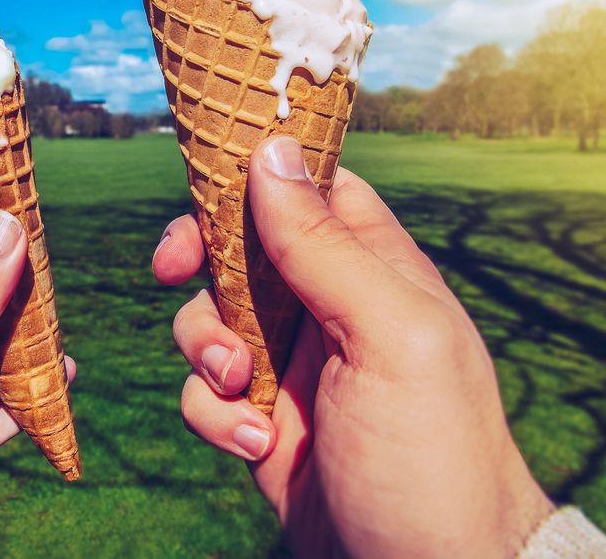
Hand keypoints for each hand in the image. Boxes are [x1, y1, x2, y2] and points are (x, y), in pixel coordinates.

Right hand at [154, 137, 552, 556]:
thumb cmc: (433, 453)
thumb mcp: (389, 336)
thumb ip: (326, 246)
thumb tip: (270, 151)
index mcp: (374, 270)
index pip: (309, 189)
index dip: (254, 178)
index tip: (205, 186)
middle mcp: (329, 309)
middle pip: (239, 247)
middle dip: (200, 262)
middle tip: (173, 271)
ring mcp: (292, 367)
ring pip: (209, 319)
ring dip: (206, 351)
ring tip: (245, 395)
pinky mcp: (263, 423)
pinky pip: (206, 393)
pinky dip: (215, 416)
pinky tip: (260, 448)